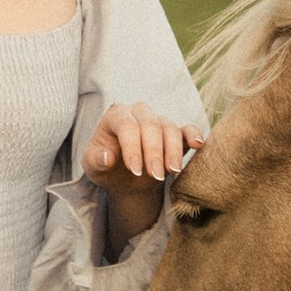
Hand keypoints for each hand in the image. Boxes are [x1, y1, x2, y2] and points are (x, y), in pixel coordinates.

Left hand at [79, 103, 202, 186]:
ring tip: (172, 172)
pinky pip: (187, 129)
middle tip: (155, 176)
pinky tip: (197, 145)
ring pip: (170, 128)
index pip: (127, 125)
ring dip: (172, 151)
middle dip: (154, 152)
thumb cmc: (105, 167)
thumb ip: (96, 161)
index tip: (135, 171)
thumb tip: (107, 157)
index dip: (132, 147)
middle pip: (151, 125)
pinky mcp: (175, 133)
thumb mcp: (93, 167)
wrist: (123, 177)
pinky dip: (193, 135)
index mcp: (116, 116)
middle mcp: (138, 113)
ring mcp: (158, 121)